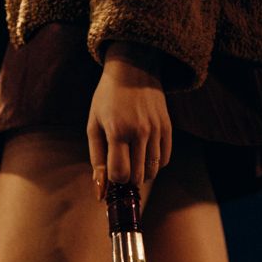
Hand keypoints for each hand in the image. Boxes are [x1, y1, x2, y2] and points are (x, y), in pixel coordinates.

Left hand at [88, 41, 171, 200]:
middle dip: (127, 179)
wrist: (134, 68)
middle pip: (138, 176)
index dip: (114, 179)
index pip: (120, 174)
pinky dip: (154, 164)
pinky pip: (165, 159)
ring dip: (141, 174)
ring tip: (131, 161)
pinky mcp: (168, 127)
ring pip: (153, 170)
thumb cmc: (107, 99)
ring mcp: (157, 129)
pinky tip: (144, 155)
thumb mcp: (93, 126)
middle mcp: (140, 132)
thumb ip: (97, 160)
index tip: (110, 171)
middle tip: (120, 167)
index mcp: (118, 131)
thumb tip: (100, 193)